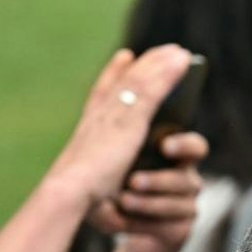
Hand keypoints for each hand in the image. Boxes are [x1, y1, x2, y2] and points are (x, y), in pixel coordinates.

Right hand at [45, 46, 193, 206]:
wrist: (68, 194)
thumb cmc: (78, 202)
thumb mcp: (97, 187)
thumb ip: (108, 180)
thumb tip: (123, 193)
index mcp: (87, 134)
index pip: (101, 98)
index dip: (112, 76)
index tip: (123, 58)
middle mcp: (98, 119)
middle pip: (123, 83)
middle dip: (142, 65)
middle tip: (160, 50)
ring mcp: (113, 117)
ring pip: (139, 81)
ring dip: (159, 63)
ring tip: (179, 51)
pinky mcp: (129, 120)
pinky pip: (151, 89)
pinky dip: (166, 73)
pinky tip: (182, 61)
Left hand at [102, 131, 207, 251]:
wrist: (122, 224)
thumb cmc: (116, 183)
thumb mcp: (117, 165)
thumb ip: (120, 151)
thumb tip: (118, 131)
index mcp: (177, 159)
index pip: (196, 148)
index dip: (185, 146)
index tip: (165, 147)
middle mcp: (188, 182)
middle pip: (186, 180)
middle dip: (159, 181)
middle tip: (133, 181)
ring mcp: (188, 208)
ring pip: (177, 205)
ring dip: (148, 203)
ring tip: (123, 201)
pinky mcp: (181, 231)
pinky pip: (167, 228)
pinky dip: (141, 224)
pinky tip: (120, 222)